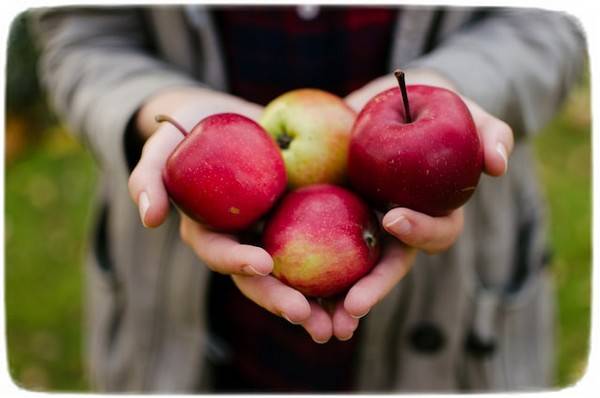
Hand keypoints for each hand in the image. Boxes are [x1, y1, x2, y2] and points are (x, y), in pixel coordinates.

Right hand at [127, 87, 319, 339]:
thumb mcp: (166, 141)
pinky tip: (364, 288)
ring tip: (341, 324)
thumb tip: (150, 219)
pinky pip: (324, 249)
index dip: (237, 261)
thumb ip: (150, 175)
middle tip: (305, 316)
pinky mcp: (305, 221)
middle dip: (280, 300)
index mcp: (212, 230)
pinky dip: (342, 271)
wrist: (233, 115)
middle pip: (261, 279)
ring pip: (295, 276)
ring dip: (316, 304)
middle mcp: (244, 240)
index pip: (220, 252)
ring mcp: (276, 233)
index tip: (262, 263)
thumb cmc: (193, 126)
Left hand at [323, 69, 515, 340]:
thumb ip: (488, 132)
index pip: (432, 233)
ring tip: (316, 321)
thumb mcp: (459, 110)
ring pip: (351, 272)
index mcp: (429, 211)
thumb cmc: (427, 106)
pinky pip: (315, 248)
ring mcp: (362, 225)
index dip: (419, 230)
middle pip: (387, 268)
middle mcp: (395, 228)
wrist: (382, 100)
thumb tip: (498, 165)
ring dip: (336, 300)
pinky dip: (301, 271)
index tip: (394, 217)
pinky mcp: (329, 216)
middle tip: (352, 306)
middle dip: (373, 289)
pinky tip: (278, 282)